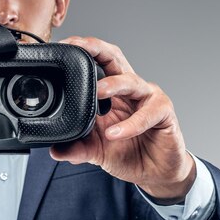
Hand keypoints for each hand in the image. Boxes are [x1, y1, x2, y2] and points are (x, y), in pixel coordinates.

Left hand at [50, 36, 195, 203]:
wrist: (155, 173)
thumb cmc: (128, 152)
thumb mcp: (96, 151)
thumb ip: (76, 148)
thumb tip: (54, 151)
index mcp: (111, 91)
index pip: (97, 62)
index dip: (82, 51)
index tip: (63, 47)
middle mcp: (129, 89)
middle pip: (114, 58)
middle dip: (96, 48)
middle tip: (78, 47)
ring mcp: (148, 98)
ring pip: (131, 81)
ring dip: (113, 84)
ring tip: (97, 91)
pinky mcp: (164, 114)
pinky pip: (148, 114)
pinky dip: (131, 123)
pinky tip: (115, 133)